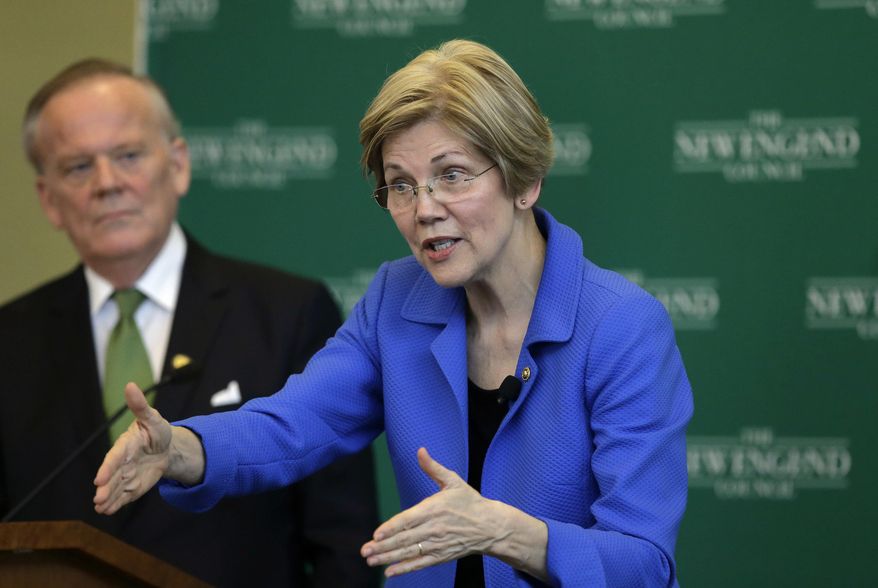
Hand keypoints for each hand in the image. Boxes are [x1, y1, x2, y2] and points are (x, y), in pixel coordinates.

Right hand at [93, 382, 171, 513]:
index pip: (114, 457)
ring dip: (108, 498)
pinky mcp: (132, 486)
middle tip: (98, 499)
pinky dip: (116, 504)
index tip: (99, 479)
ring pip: (115, 488)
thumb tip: (130, 385)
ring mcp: (126, 475)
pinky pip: (123, 496)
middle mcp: (121, 462)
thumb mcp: (152, 417)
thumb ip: (140, 405)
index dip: (107, 468)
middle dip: (105, 488)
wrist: (166, 447)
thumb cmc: (156, 430)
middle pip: (112, 477)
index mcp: (125, 445)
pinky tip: (108, 511)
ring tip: (100, 508)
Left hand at [360, 447, 507, 577]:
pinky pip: (420, 563)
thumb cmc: (469, 502)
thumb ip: (433, 468)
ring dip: (388, 558)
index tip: (377, 534)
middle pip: (405, 539)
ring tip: (371, 560)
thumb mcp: (453, 481)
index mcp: (434, 509)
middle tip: (364, 551)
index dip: (392, 528)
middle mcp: (434, 528)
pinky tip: (390, 572)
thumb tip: (420, 450)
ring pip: (409, 552)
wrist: (490, 526)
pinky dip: (405, 568)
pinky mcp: (441, 556)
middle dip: (383, 546)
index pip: (409, 520)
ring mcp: (437, 544)